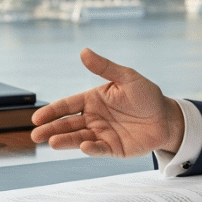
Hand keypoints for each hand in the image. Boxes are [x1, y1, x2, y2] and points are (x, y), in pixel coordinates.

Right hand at [30, 48, 183, 156]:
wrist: (166, 117)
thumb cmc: (146, 95)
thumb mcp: (126, 77)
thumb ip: (105, 67)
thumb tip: (84, 51)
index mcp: (92, 100)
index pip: (67, 106)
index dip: (52, 112)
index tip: (37, 118)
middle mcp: (93, 118)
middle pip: (67, 124)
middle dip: (51, 130)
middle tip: (35, 135)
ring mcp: (102, 134)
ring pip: (79, 138)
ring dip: (65, 141)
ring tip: (52, 143)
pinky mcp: (113, 149)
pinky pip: (99, 149)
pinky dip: (91, 149)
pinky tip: (84, 146)